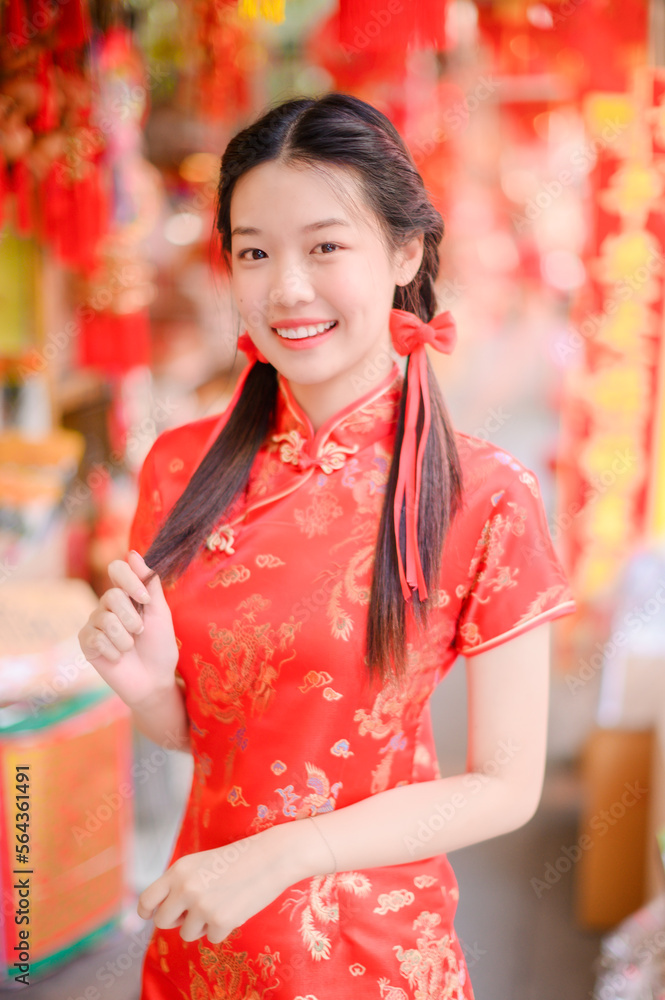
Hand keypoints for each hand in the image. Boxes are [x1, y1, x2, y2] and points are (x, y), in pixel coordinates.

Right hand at [77, 550, 178, 708]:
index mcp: (127, 594)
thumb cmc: (160, 646)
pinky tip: (118, 658)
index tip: (144, 600)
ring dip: (125, 639)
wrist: (154, 680)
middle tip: (139, 632)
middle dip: (132, 618)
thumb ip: (149, 584)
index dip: (129, 581)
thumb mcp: (160, 613)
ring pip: (105, 620)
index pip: (117, 568)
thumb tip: (133, 553)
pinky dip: (113, 651)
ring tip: (130, 648)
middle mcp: (107, 605)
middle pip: (112, 596)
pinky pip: (95, 638)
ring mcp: (94, 623)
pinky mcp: (86, 642)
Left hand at [136, 827, 297, 943]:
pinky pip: (212, 937)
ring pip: (187, 933)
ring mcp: (201, 906)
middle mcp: (185, 888)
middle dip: (176, 921)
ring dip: (202, 925)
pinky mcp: (219, 921)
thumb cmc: (238, 859)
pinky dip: (223, 928)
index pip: (147, 899)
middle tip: (194, 912)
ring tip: (222, 903)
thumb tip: (168, 914)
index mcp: (178, 870)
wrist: (270, 857)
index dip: (146, 911)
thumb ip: (180, 884)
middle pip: (163, 921)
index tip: (150, 915)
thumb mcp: (201, 863)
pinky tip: (236, 907)